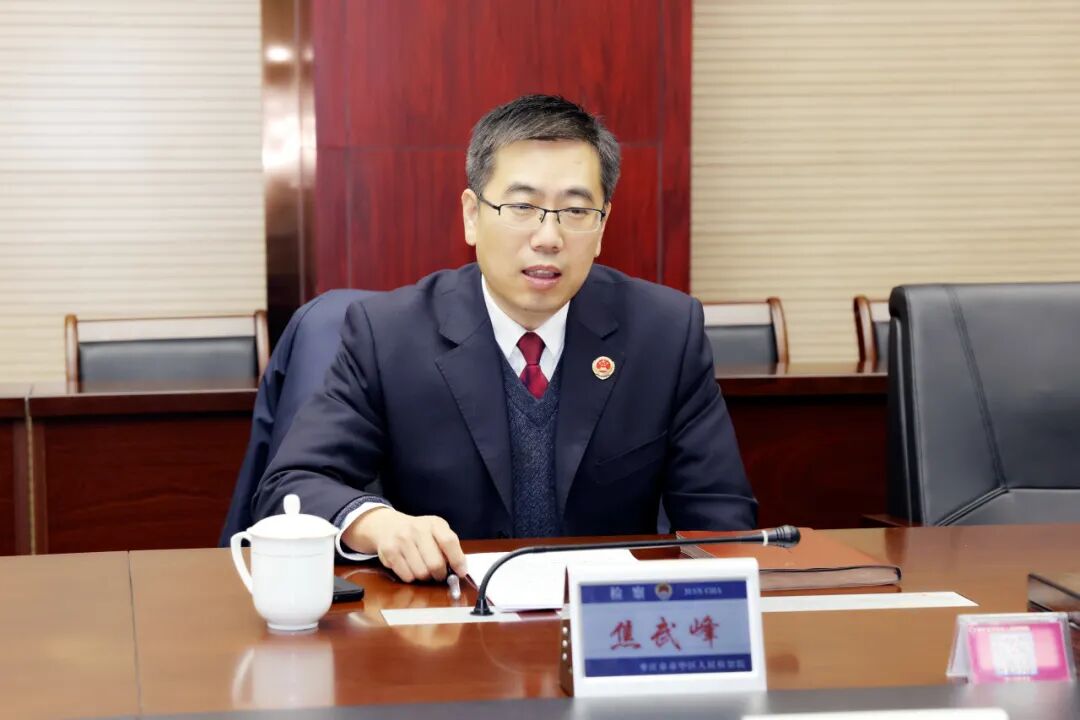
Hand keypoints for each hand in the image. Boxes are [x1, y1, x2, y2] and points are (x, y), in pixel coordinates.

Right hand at [343, 506, 466, 582]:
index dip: (457, 560)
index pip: (449, 541)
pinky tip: (410, 567)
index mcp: (434, 523)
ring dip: (425, 577)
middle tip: (439, 574)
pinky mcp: (389, 552)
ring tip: (423, 568)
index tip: (461, 572)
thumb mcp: (437, 531)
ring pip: (421, 573)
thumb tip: (460, 569)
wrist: (388, 526)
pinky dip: (411, 577)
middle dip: (440, 574)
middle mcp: (417, 529)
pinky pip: (407, 576)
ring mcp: (402, 540)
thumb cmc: (419, 533)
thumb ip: (449, 547)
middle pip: (435, 564)